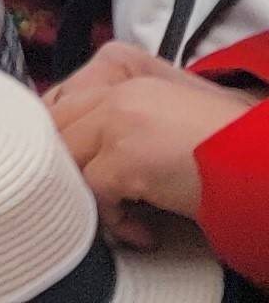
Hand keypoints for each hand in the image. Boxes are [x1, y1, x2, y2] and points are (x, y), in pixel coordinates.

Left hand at [46, 38, 248, 237]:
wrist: (263, 159)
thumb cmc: (229, 140)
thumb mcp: (172, 108)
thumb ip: (125, 110)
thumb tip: (81, 143)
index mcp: (125, 71)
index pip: (61, 99)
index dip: (58, 138)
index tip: (69, 168)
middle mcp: (116, 91)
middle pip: (55, 127)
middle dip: (66, 168)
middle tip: (91, 197)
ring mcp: (118, 121)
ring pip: (67, 159)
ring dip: (86, 194)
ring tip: (118, 215)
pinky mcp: (127, 158)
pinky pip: (94, 194)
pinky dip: (115, 221)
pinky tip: (143, 232)